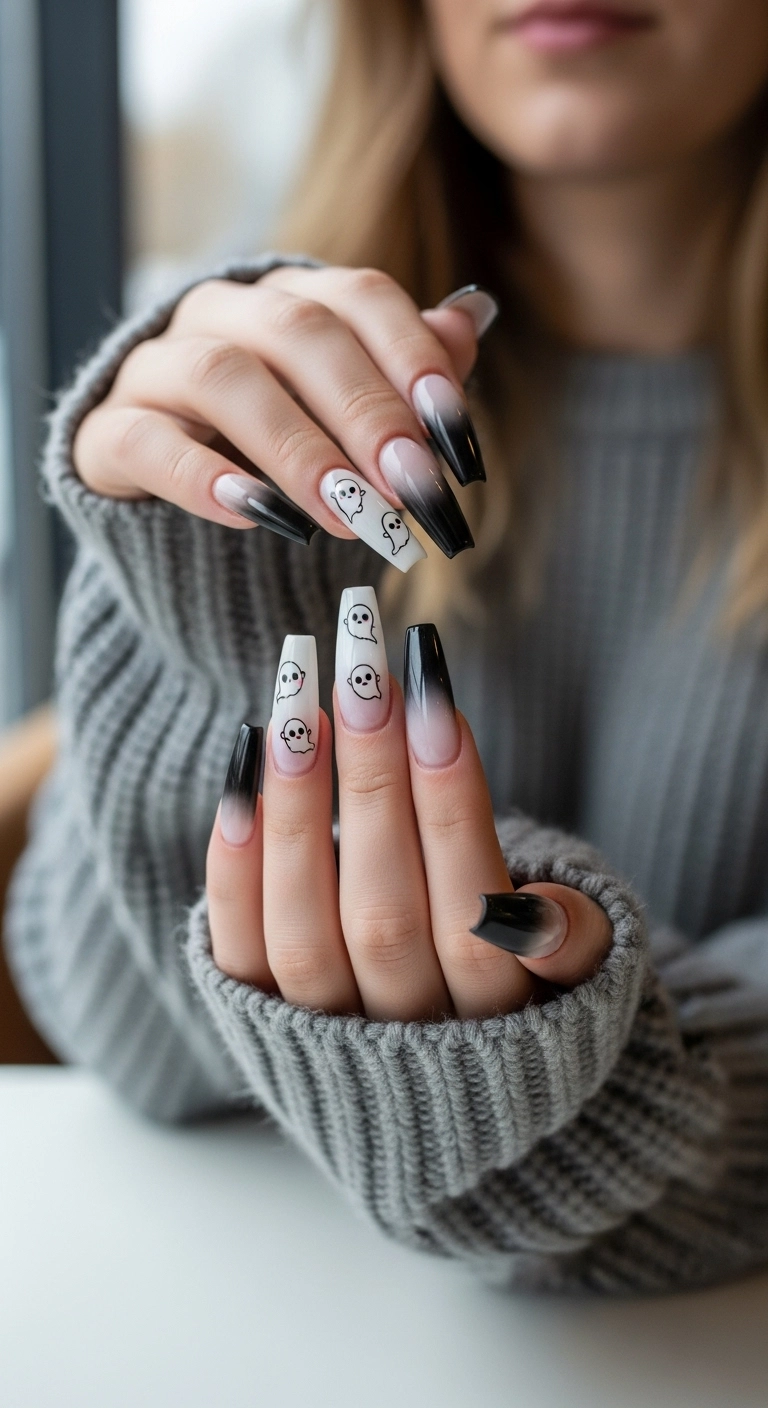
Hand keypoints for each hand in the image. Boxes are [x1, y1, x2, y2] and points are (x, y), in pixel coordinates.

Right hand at [73, 266, 497, 565]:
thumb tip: (469, 322)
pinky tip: (257, 516)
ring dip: (297, 448)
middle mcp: (220, 315)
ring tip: (349, 514)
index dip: (412, 359)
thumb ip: (403, 376)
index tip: (455, 434)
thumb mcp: (350, 421)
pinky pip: (148, 441)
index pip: (358, 297)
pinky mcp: (109, 432)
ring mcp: (157, 368)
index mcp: (289, 300)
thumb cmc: (277, 455)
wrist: (175, 512)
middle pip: (296, 334)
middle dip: (365, 411)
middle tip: (411, 486)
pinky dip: (204, 477)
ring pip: (221, 377)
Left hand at [206, 598, 610, 1020]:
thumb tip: (544, 919)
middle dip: (372, 783)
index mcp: (500, 1027)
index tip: (432, 691)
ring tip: (296, 703)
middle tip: (362, 670)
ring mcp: (326, 1038)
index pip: (473, 914)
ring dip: (297, 809)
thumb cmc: (518, 978)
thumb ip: (573, 941)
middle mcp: (406, 1040)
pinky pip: (239, 949)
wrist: (441, 1074)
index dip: (452, 803)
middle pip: (383, 914)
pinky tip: (244, 766)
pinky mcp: (259, 1024)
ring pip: (304, 932)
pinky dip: (235, 862)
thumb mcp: (575, 972)